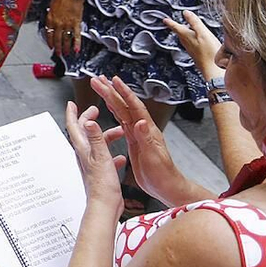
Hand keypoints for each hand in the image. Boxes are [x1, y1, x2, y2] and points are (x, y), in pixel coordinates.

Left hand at [43, 0, 83, 55]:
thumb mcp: (51, 6)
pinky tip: (77, 50)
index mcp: (50, 19)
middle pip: (57, 39)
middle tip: (58, 53)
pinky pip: (76, 35)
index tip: (50, 46)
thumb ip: (51, 16)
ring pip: (66, 39)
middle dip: (57, 48)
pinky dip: (77, 44)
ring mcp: (67, 24)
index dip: (49, 41)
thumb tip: (52, 23)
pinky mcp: (76, 23)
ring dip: (65, 48)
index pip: (48, 34)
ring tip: (66, 53)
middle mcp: (58, 23)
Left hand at [64, 102, 125, 212]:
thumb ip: (96, 138)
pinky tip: (121, 157)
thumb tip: (88, 120)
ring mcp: (92, 165)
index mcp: (84, 150)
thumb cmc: (102, 186)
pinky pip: (106, 159)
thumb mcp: (101, 157)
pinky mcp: (100, 173)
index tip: (72, 103)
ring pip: (97, 145)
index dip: (72, 114)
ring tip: (119, 132)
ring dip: (106, 136)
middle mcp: (85, 156)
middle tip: (96, 111)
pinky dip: (113, 154)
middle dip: (89, 120)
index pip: (73, 127)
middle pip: (85, 133)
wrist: (104, 207)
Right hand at [89, 76, 188, 205]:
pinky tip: (110, 106)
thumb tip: (139, 122)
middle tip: (98, 80)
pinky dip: (115, 111)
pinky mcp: (133, 141)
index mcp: (147, 130)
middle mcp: (142, 129)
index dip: (124, 93)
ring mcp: (138, 134)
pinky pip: (122, 122)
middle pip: (125, 105)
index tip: (113, 81)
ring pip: (122, 111)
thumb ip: (146, 138)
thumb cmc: (163, 174)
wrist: (167, 186)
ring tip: (102, 87)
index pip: (134, 107)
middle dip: (111, 91)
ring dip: (111, 98)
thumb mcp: (153, 157)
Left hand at [164, 9, 223, 79]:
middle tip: (175, 24)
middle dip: (178, 28)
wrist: (213, 70)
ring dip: (185, 35)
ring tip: (186, 31)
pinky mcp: (198, 56)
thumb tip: (186, 13)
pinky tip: (197, 43)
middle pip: (180, 34)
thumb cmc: (209, 53)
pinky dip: (192, 41)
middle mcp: (187, 44)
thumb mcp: (203, 33)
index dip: (171, 22)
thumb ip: (194, 22)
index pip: (176, 27)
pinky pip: (192, 46)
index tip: (165, 20)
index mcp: (187, 37)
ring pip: (186, 40)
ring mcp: (192, 51)